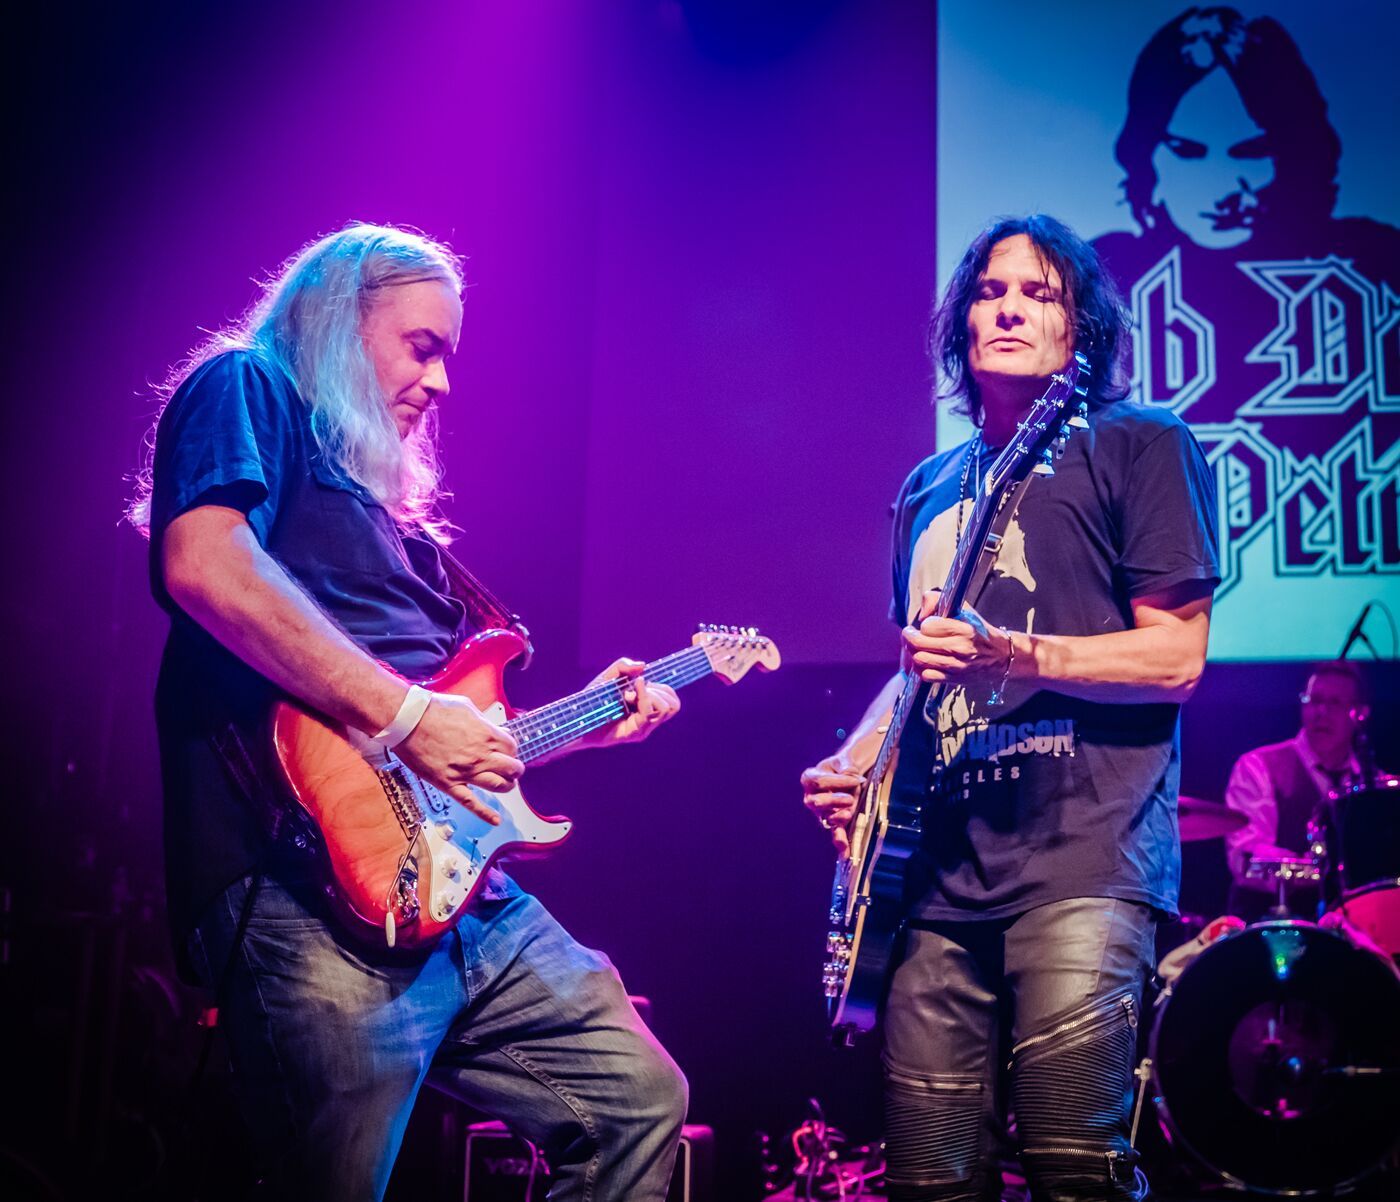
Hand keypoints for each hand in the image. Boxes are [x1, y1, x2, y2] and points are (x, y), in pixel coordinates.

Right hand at [395, 693, 523, 824]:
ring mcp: (465, 772)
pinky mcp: (449, 784)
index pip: (512, 748)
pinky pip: (470, 803)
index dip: (512, 749)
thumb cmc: (433, 710)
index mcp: (486, 735)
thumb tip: (493, 729)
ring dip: (507, 786)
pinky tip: (495, 819)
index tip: (507, 750)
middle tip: (513, 769)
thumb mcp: (467, 707)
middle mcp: (480, 756)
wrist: (408, 721)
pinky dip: (484, 813)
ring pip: (498, 786)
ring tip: (507, 785)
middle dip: (515, 769)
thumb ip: (483, 722)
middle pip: (511, 768)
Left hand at [580, 658, 680, 748]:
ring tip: (629, 695)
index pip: (672, 700)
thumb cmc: (592, 700)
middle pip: (674, 705)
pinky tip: (626, 695)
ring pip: (665, 709)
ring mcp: (643, 728)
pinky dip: (642, 698)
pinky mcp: (634, 733)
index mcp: (647, 708)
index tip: (640, 683)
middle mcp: (648, 720)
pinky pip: (648, 714)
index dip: (663, 687)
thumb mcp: (607, 677)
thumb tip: (643, 665)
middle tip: (636, 690)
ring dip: (650, 694)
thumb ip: (623, 666)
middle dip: (659, 690)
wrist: (577, 719)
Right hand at [801, 755, 865, 857]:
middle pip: (817, 803)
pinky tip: (846, 852)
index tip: (855, 778)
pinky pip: (835, 833)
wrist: (850, 776)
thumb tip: (849, 772)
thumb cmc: (843, 767)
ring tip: (849, 813)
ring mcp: (821, 813)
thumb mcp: (844, 761)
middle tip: (849, 798)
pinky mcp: (834, 822)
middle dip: (834, 801)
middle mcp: (811, 797)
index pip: (819, 782)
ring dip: (838, 818)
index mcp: (810, 778)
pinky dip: (840, 842)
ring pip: (826, 818)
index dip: (837, 782)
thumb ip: (846, 765)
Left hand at [902, 588, 1012, 687]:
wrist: (1000, 656)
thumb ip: (938, 600)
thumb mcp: (964, 609)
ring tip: (916, 647)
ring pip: (919, 660)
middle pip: (918, 644)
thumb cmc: (979, 631)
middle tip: (910, 634)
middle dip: (909, 637)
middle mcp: (960, 649)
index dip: (924, 623)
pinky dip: (920, 668)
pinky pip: (926, 675)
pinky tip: (924, 661)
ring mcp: (956, 666)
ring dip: (912, 652)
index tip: (927, 623)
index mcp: (963, 629)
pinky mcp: (953, 679)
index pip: (928, 626)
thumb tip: (922, 612)